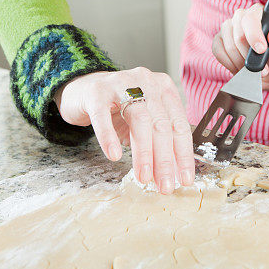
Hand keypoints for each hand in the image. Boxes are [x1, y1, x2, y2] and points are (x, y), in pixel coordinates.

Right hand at [53, 67, 193, 193]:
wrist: (83, 90)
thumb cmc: (117, 108)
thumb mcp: (142, 121)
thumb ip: (157, 140)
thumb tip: (173, 173)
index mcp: (163, 87)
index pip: (178, 123)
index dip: (183, 153)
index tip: (185, 179)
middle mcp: (146, 82)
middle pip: (161, 124)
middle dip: (165, 159)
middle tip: (165, 186)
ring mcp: (121, 84)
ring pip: (139, 119)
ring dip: (143, 152)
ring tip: (144, 177)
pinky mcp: (96, 92)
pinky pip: (104, 117)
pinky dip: (109, 137)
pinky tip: (114, 155)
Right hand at [212, 3, 268, 93]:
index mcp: (259, 12)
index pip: (250, 18)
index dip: (254, 35)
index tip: (261, 50)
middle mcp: (241, 16)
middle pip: (238, 35)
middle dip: (250, 55)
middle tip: (262, 68)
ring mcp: (227, 28)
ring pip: (229, 46)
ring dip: (242, 63)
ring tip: (254, 69)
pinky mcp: (218, 41)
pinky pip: (219, 52)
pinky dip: (231, 64)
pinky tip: (241, 68)